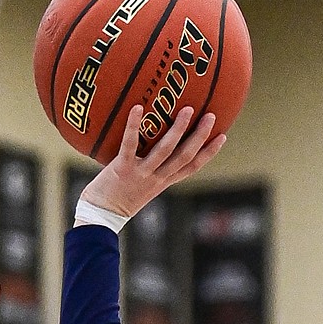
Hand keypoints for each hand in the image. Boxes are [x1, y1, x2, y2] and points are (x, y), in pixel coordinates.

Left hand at [82, 105, 225, 220]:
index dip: (209, 153)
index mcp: (163, 182)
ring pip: (166, 151)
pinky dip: (133, 125)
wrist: (100, 215)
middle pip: (185, 157)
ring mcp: (141, 174)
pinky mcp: (122, 169)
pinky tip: (137, 107)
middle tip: (211, 115)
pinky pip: (130, 144)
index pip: (192, 167)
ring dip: (179, 130)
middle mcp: (156, 178)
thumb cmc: (117, 197)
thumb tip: (152, 142)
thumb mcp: (140, 184)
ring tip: (188, 109)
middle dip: (200, 137)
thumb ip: (149, 166)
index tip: (222, 136)